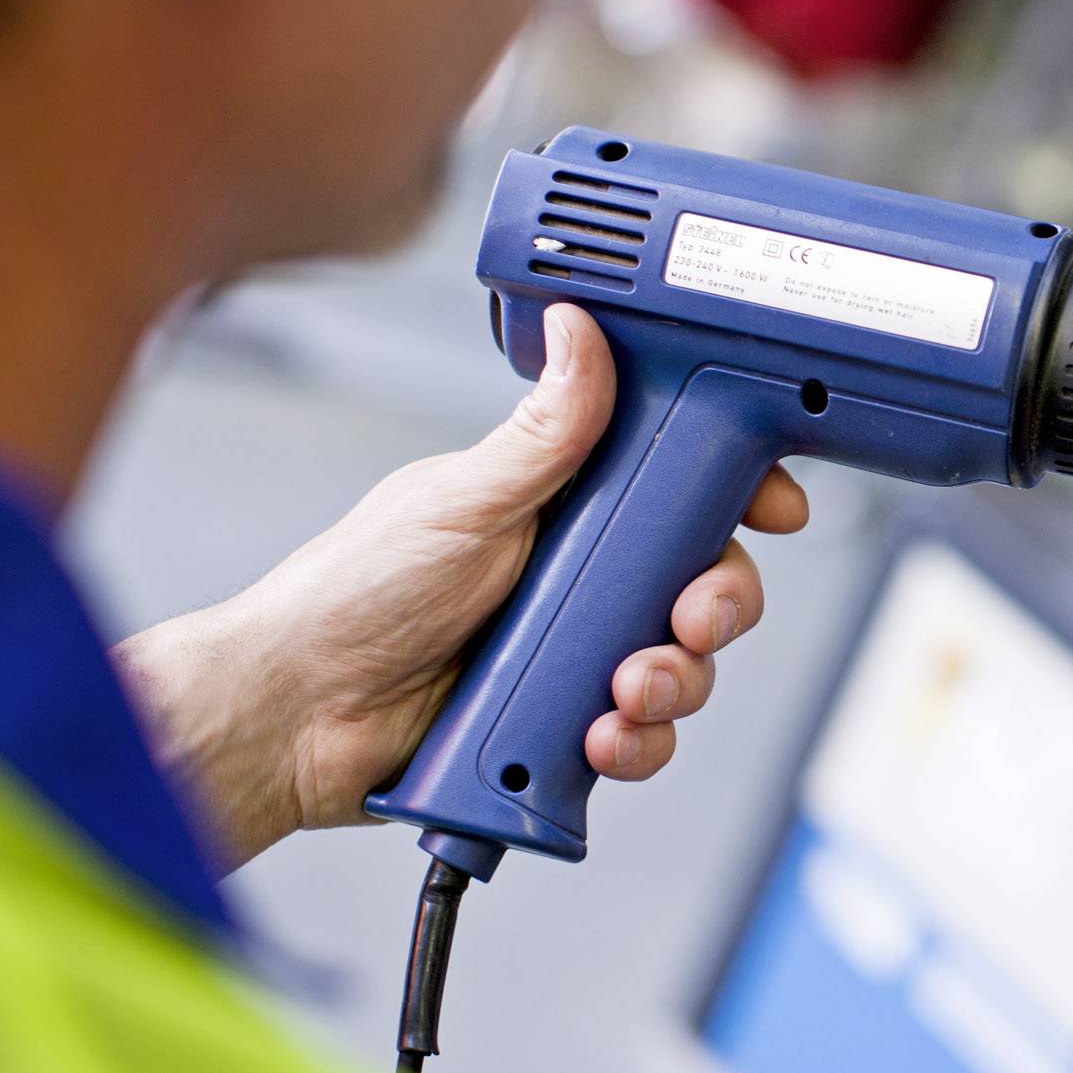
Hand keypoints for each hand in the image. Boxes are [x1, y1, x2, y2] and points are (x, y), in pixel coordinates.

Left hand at [115, 305, 807, 868]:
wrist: (297, 714)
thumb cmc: (355, 592)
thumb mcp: (463, 499)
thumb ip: (543, 430)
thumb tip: (583, 330)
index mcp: (565, 506)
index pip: (679, 490)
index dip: (737, 498)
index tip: (775, 508)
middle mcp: (581, 579)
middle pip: (702, 584)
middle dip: (715, 607)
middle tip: (689, 618)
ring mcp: (575, 655)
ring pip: (682, 667)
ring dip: (675, 682)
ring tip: (624, 689)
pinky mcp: (565, 727)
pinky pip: (642, 738)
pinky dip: (637, 743)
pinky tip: (599, 737)